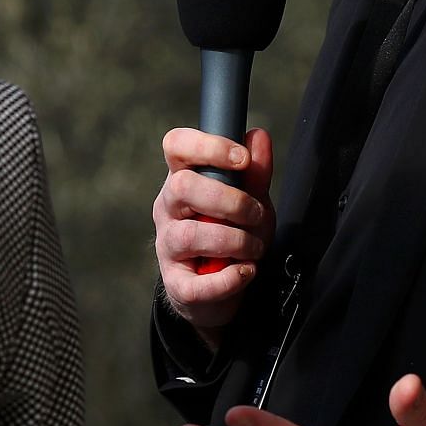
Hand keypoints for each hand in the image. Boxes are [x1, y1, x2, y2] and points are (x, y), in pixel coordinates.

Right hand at [153, 127, 275, 340]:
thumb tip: (257, 136)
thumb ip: (255, 172)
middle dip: (229, 200)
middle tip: (255, 214)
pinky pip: (197, 284)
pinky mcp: (177, 284)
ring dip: (235, 241)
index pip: (176, 147)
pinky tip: (246, 271)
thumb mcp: (250, 200)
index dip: (207, 146)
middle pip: (182, 187)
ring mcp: (168, 246)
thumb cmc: (232, 233)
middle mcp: (168, 209)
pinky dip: (228, 279)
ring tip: (255, 248)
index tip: (241, 159)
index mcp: (183, 179)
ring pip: (190, 235)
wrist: (223, 290)